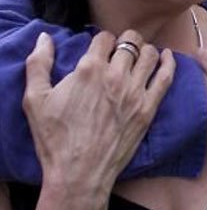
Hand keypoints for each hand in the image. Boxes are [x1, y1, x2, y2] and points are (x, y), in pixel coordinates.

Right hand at [23, 31, 172, 190]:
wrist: (79, 171)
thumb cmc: (54, 137)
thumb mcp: (35, 98)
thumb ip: (38, 64)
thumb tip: (45, 38)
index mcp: (89, 69)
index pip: (104, 38)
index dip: (103, 40)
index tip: (101, 48)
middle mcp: (115, 76)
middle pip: (130, 43)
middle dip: (126, 41)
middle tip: (123, 47)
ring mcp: (135, 92)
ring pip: (150, 56)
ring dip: (146, 49)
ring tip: (141, 53)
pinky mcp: (148, 108)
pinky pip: (166, 77)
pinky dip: (169, 62)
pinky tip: (168, 56)